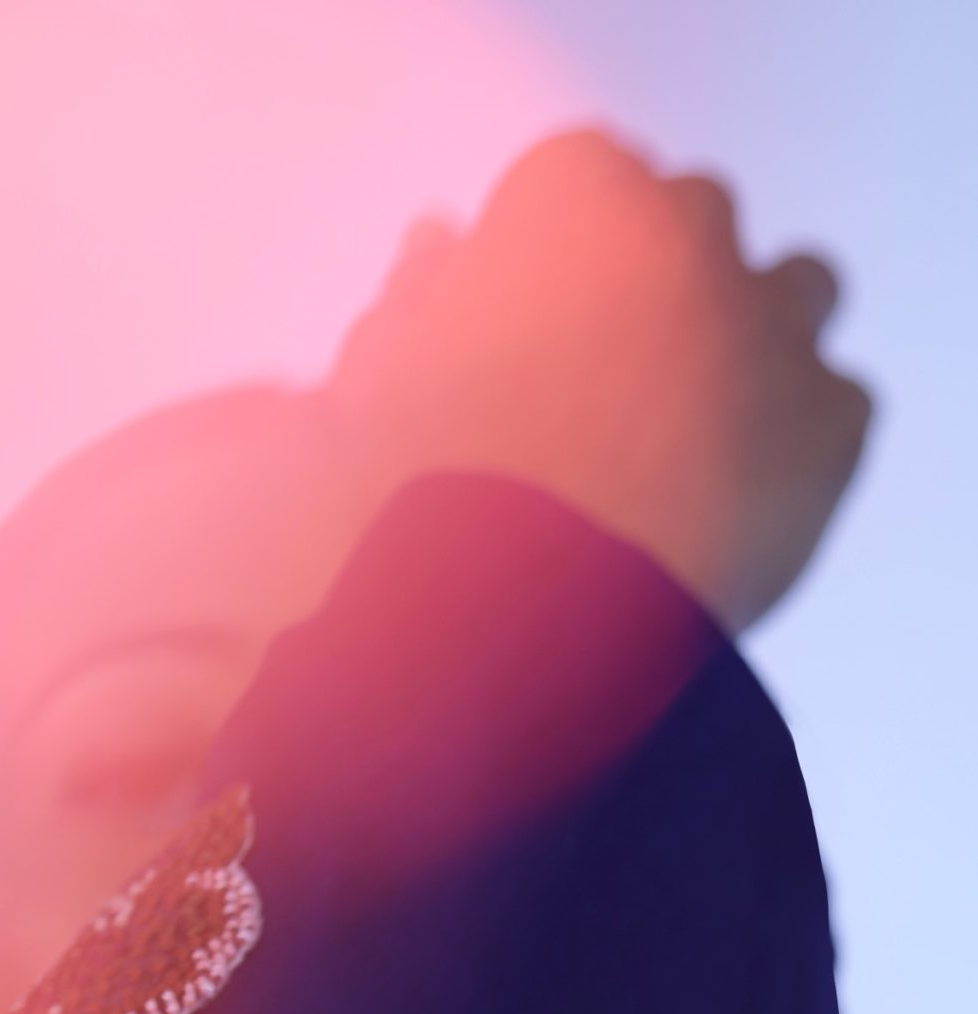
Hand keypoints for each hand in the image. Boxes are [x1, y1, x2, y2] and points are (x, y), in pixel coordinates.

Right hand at [335, 130, 873, 631]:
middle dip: (655, 290)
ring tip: (685, 445)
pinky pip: (832, 408)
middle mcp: (691, 233)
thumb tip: (436, 245)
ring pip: (792, 291)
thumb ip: (413, 306)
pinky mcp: (832, 423)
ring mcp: (775, 325)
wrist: (516, 638)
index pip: (574, 184)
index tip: (519, 333)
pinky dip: (795, 442)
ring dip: (749, 342)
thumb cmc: (419, 513)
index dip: (544, 264)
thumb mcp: (374, 395)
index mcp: (572, 200)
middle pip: (688, 223)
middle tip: (605, 397)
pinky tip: (731, 508)